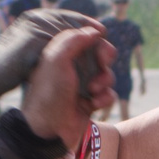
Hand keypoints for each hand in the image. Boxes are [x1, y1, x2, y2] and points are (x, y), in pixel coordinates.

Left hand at [20, 25, 117, 144]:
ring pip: (107, 74)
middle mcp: (72, 67)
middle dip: (104, 59)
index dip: (96, 38)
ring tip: (92, 91)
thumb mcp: (56, 59)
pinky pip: (109, 93)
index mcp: (62, 54)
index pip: (85, 37)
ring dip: (104, 81)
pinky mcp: (91, 101)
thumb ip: (74, 40)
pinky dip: (105, 98)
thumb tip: (94, 30)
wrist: (50, 129)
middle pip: (100, 54)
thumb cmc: (50, 93)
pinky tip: (94, 104)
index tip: (100, 38)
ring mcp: (82, 84)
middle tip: (102, 64)